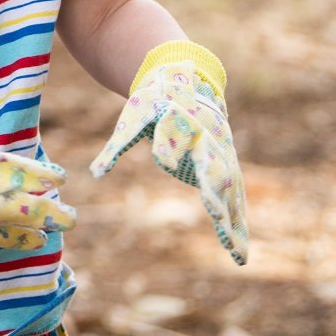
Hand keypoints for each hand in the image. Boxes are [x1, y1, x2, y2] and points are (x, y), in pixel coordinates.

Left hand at [89, 41, 248, 264]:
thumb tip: (95, 174)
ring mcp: (221, 151)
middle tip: (220, 227)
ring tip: (239, 254)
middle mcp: (206, 139)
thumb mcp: (131, 120)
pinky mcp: (226, 162)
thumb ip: (116, 147)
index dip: (174, 155)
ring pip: (231, 189)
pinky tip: (239, 248)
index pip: (180, 143)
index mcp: (181, 124)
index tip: (171, 172)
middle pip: (214, 171)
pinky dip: (238, 220)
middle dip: (218, 199)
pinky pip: (235, 194)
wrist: (186, 80)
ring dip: (235, 222)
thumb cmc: (152, 103)